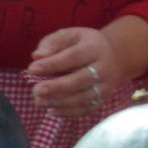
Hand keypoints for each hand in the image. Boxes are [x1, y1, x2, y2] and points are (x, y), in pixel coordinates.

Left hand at [28, 21, 147, 117]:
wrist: (115, 56)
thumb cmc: (84, 43)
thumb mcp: (70, 35)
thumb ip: (53, 43)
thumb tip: (37, 56)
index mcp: (95, 48)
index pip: (73, 57)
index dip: (52, 64)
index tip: (31, 69)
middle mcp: (104, 68)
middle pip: (80, 80)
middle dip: (56, 87)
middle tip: (36, 90)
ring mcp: (106, 85)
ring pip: (84, 97)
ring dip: (60, 102)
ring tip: (38, 102)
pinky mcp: (104, 98)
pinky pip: (88, 108)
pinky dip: (70, 112)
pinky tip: (52, 112)